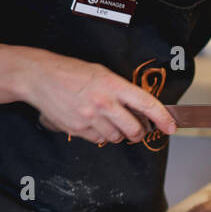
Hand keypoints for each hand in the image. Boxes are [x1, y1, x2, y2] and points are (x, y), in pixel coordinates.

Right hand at [19, 50, 176, 144]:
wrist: (39, 77)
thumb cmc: (71, 72)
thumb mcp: (101, 73)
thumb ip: (121, 91)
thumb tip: (139, 109)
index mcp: (113, 85)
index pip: (146, 104)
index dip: (162, 118)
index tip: (171, 127)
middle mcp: (104, 103)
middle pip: (133, 129)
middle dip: (138, 133)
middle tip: (137, 130)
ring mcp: (90, 118)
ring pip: (115, 138)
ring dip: (117, 134)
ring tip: (107, 120)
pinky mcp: (77, 129)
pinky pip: (97, 140)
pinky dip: (99, 135)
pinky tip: (92, 122)